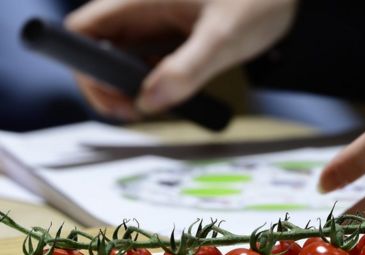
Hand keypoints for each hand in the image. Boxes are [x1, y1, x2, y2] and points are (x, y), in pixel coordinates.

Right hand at [66, 0, 296, 120]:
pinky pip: (148, 57)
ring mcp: (156, 20)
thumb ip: (187, 69)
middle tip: (137, 112)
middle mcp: (141, 7)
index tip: (116, 99)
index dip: (86, 67)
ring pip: (122, 55)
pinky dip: (152, 79)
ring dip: (129, 85)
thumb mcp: (223, 38)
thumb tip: (150, 101)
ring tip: (153, 107)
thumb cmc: (258, 0)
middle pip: (97, 47)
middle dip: (107, 84)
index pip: (83, 30)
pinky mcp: (172, 32)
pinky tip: (172, 93)